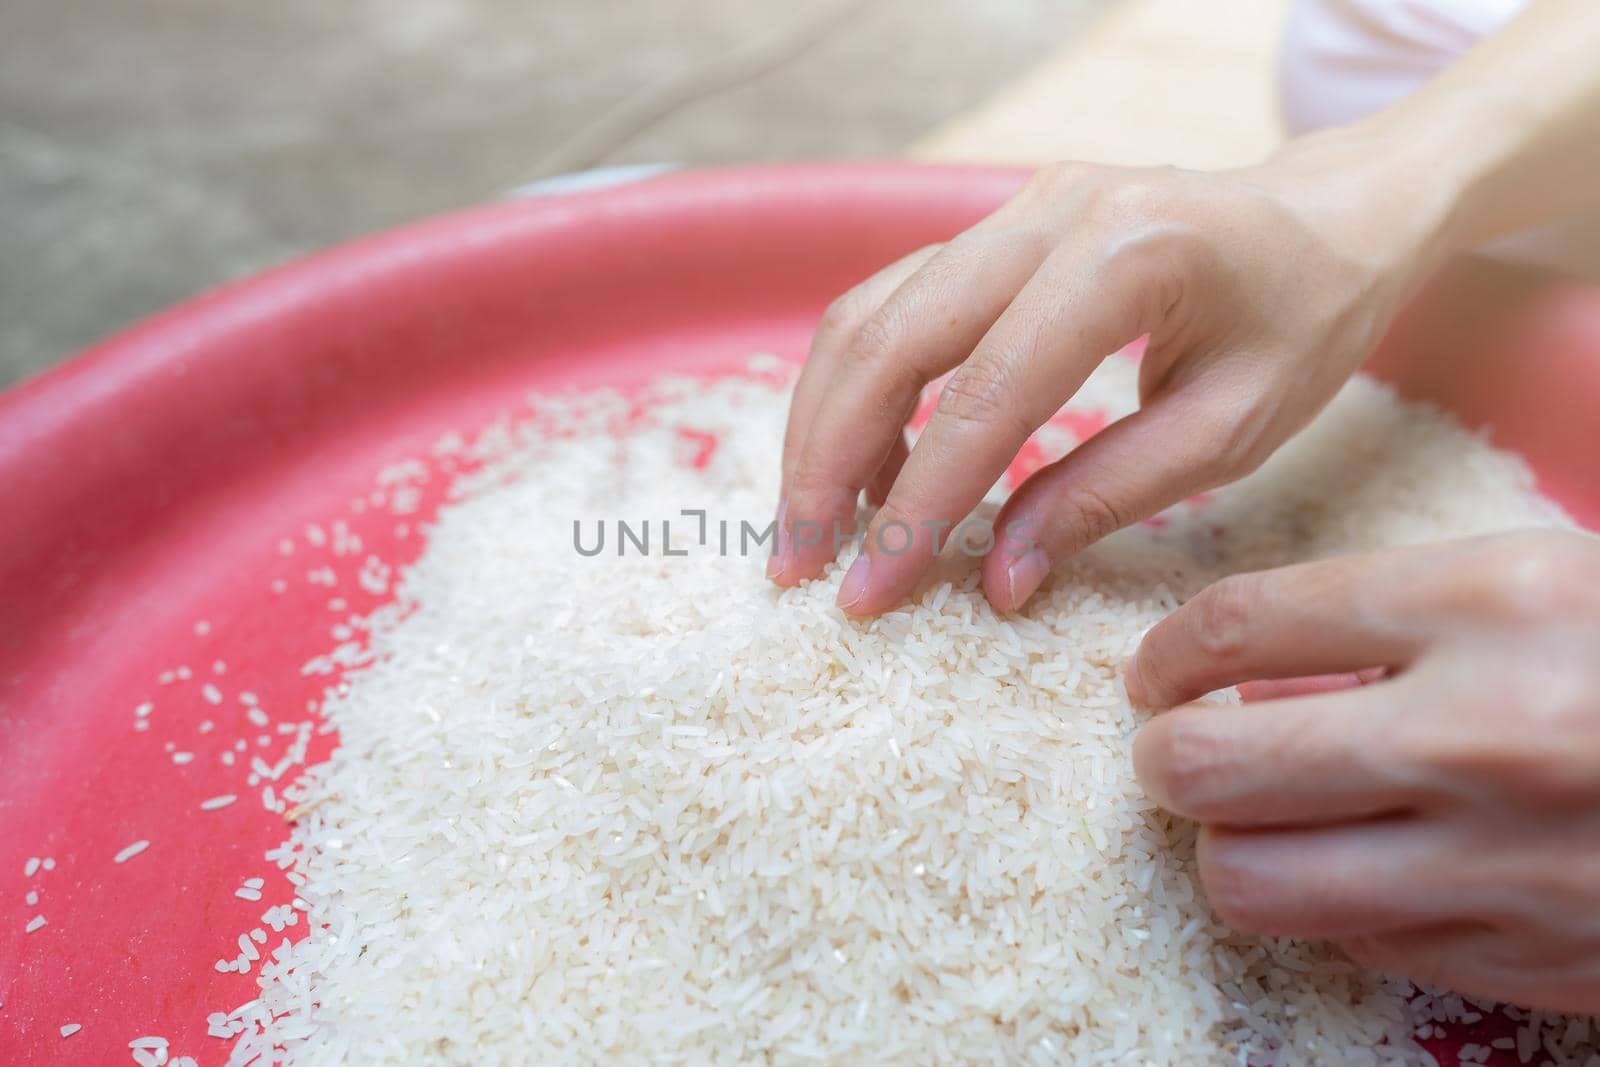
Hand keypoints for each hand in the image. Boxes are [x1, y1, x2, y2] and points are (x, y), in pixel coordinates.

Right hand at [769, 152, 1443, 614]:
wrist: (1331, 214)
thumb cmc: (1304, 322)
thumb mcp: (1231, 429)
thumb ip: (1106, 498)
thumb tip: (995, 580)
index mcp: (1129, 255)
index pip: (985, 396)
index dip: (915, 505)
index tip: (868, 591)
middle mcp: (1052, 210)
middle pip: (890, 338)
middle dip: (826, 461)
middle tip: (798, 562)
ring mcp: (1015, 205)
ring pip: (872, 311)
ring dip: (825, 423)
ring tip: (818, 524)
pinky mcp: (997, 222)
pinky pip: (898, 301)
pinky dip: (863, 387)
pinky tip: (869, 466)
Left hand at [1129, 529, 1599, 1012]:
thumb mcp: (1539, 583)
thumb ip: (1390, 618)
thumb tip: (1241, 673)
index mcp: (1490, 601)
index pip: (1241, 626)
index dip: (1167, 655)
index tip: (1156, 674)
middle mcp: (1481, 734)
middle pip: (1204, 766)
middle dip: (1166, 757)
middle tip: (1182, 749)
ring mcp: (1502, 861)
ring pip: (1248, 881)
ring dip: (1230, 846)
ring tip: (1260, 816)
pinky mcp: (1526, 957)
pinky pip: (1351, 941)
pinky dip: (1336, 904)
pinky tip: (1374, 864)